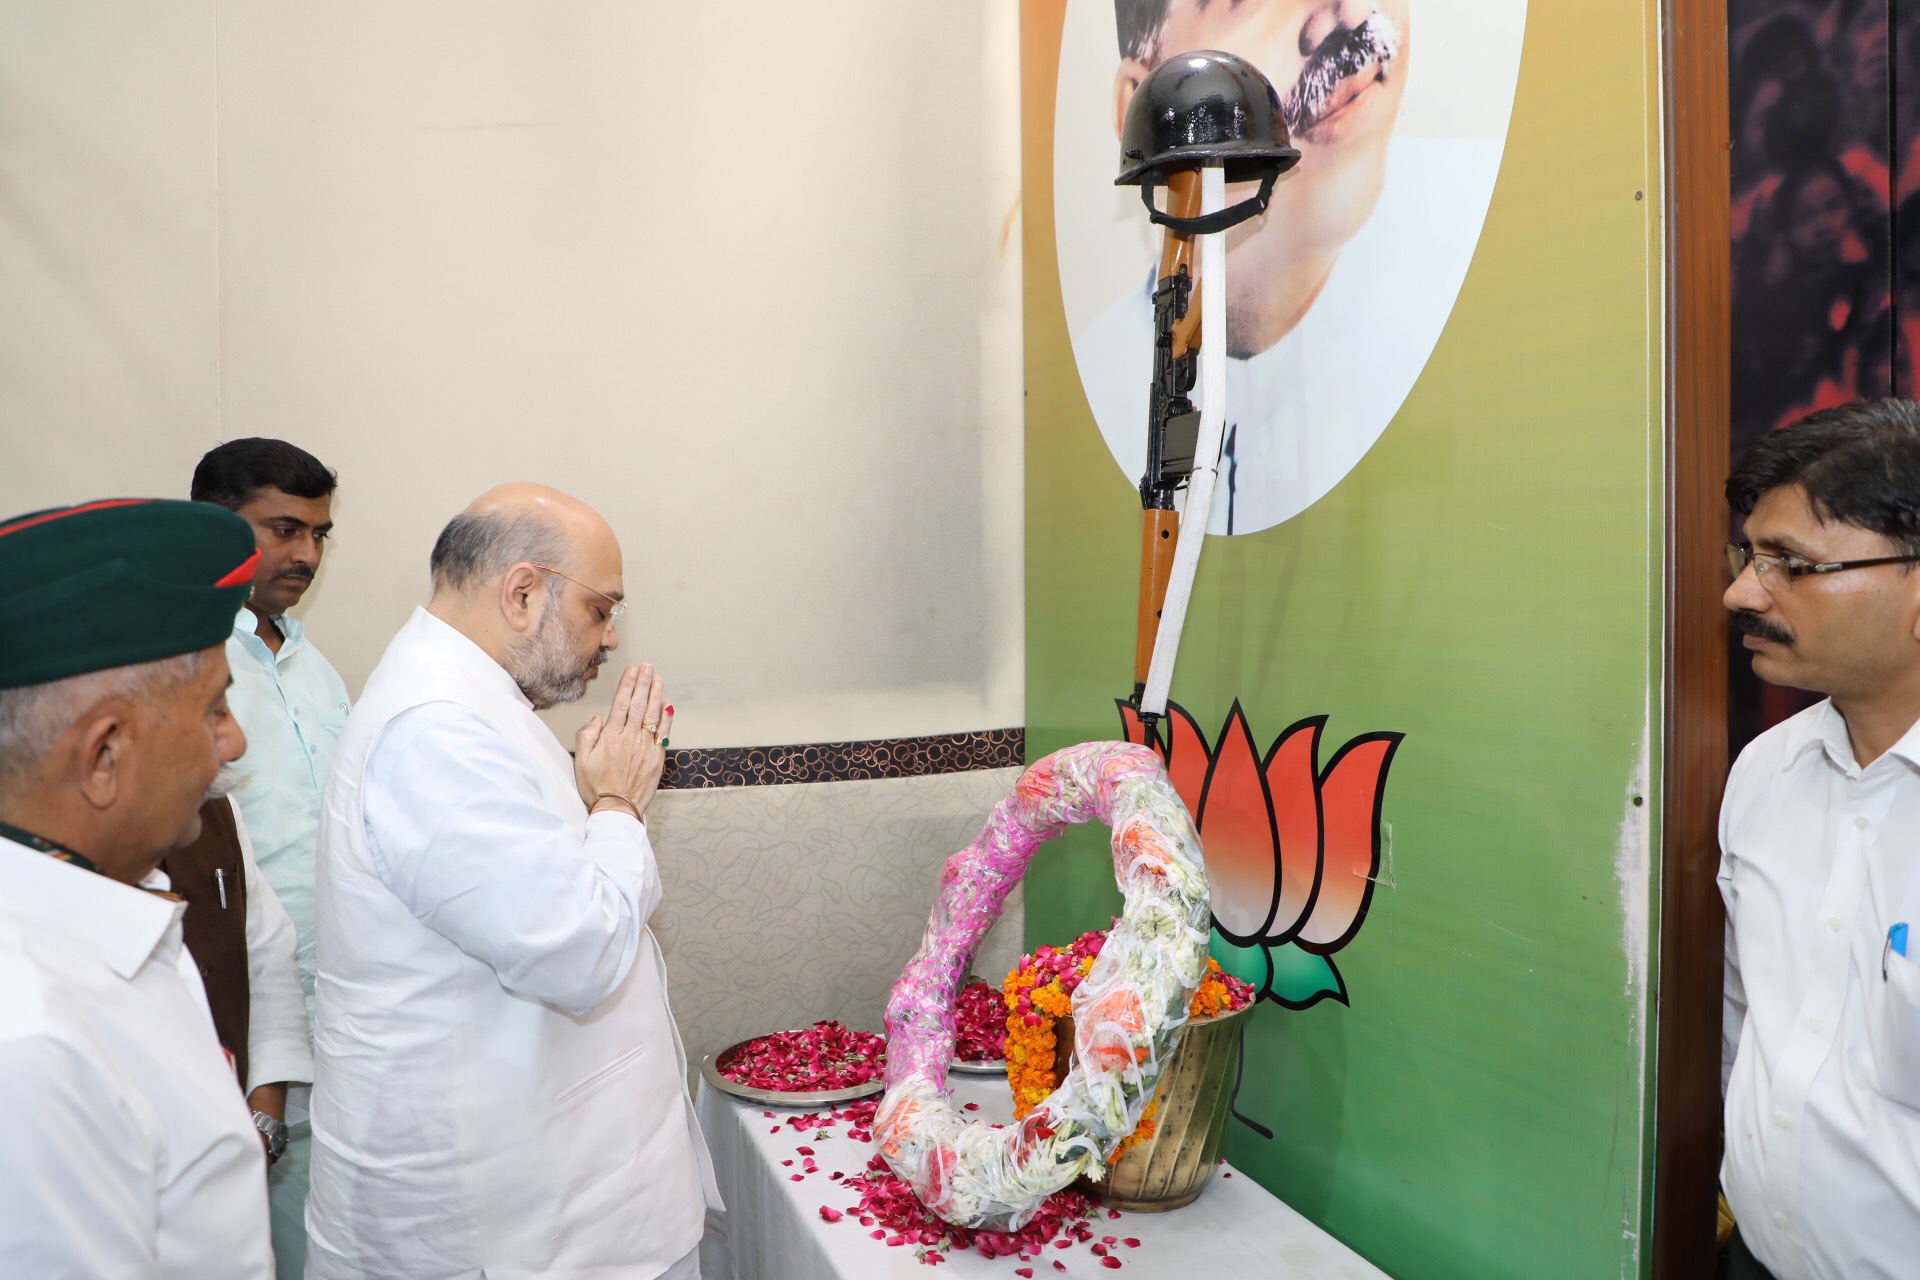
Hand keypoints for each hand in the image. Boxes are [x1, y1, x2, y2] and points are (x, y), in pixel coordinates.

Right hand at [574, 663, 673, 819]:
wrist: (617, 810)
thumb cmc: (596, 788)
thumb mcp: (581, 761)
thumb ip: (587, 735)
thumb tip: (597, 718)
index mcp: (611, 737)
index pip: (621, 703)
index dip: (628, 683)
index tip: (632, 669)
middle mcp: (630, 739)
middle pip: (638, 704)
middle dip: (643, 682)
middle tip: (647, 666)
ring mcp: (645, 748)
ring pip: (652, 715)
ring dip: (656, 694)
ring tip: (657, 678)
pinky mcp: (657, 758)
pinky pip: (663, 733)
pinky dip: (666, 717)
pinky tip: (667, 704)